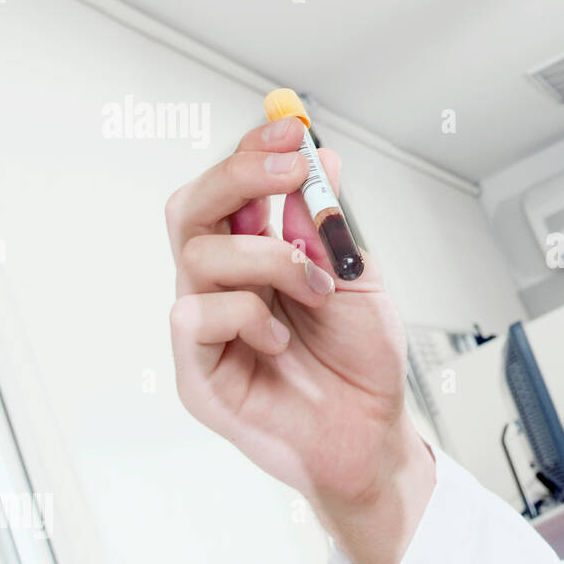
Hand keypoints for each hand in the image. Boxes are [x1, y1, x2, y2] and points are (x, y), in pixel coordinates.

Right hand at [165, 115, 431, 560]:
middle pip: (192, 205)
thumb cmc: (361, 362)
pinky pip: (195, 313)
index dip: (254, 151)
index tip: (290, 129)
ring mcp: (204, 323)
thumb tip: (318, 158)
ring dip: (269, 258)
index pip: (234, 187)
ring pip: (197, 252)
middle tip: (287, 171)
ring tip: (317, 290)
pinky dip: (247, 314)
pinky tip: (280, 339)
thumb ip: (329, 225)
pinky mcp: (196, 369)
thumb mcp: (359, 278)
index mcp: (257, 252)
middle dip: (239, 175)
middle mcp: (223, 281)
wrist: (371, 433)